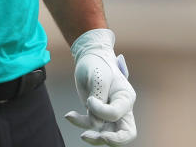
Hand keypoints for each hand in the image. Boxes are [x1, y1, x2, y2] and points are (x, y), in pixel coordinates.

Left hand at [64, 29, 136, 144]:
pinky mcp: (98, 116)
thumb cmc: (97, 64)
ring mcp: (110, 114)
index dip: (101, 111)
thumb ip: (98, 101)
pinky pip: (92, 127)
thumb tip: (95, 125)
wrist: (89, 58)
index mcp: (126, 97)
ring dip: (93, 136)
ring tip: (79, 129)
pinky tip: (69, 115)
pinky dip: (80, 123)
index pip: (117, 114)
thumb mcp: (98, 77)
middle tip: (102, 137)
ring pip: (107, 135)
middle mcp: (122, 109)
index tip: (89, 100)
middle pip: (126, 134)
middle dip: (114, 140)